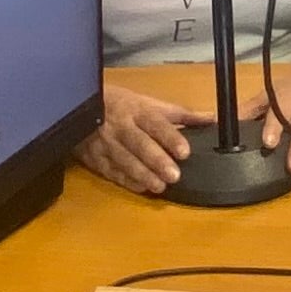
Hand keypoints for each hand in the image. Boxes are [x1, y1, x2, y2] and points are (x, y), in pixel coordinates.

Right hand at [78, 83, 195, 194]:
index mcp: (137, 111)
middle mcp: (121, 127)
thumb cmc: (121, 105)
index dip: (170, 138)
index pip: (156, 124)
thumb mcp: (150, 103)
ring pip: (125, 160)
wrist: (80, 105)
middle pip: (140, 144)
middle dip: (157, 160)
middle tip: (174, 175)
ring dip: (143, 174)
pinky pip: (111, 171)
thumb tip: (210, 118)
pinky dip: (126, 180)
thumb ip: (181, 114)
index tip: (184, 151)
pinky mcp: (95, 158)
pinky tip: (140, 187)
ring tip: (160, 186)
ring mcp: (106, 144)